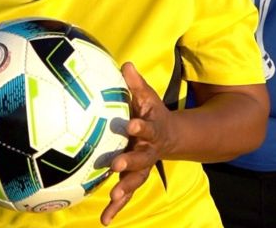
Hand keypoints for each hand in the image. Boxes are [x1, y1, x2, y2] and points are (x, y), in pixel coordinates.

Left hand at [101, 62, 171, 224]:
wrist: (170, 136)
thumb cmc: (152, 112)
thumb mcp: (147, 96)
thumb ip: (136, 84)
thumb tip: (126, 63)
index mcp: (151, 129)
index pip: (146, 126)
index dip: (140, 126)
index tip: (132, 125)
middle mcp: (148, 150)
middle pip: (141, 157)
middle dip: (129, 161)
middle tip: (116, 165)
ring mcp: (143, 166)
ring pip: (135, 180)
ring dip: (124, 189)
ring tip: (113, 197)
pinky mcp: (135, 178)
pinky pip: (127, 194)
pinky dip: (117, 207)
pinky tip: (105, 220)